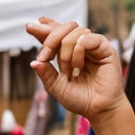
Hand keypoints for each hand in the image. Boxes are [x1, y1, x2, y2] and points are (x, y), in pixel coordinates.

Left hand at [27, 19, 134, 134]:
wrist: (98, 108)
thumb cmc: (79, 98)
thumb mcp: (56, 87)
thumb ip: (45, 73)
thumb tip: (33, 62)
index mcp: (66, 54)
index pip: (54, 35)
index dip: (44, 28)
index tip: (29, 26)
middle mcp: (79, 46)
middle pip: (64, 28)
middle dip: (50, 39)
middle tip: (46, 57)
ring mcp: (92, 46)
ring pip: (74, 32)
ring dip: (65, 53)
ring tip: (68, 71)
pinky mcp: (104, 48)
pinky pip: (87, 38)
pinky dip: (78, 52)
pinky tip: (78, 67)